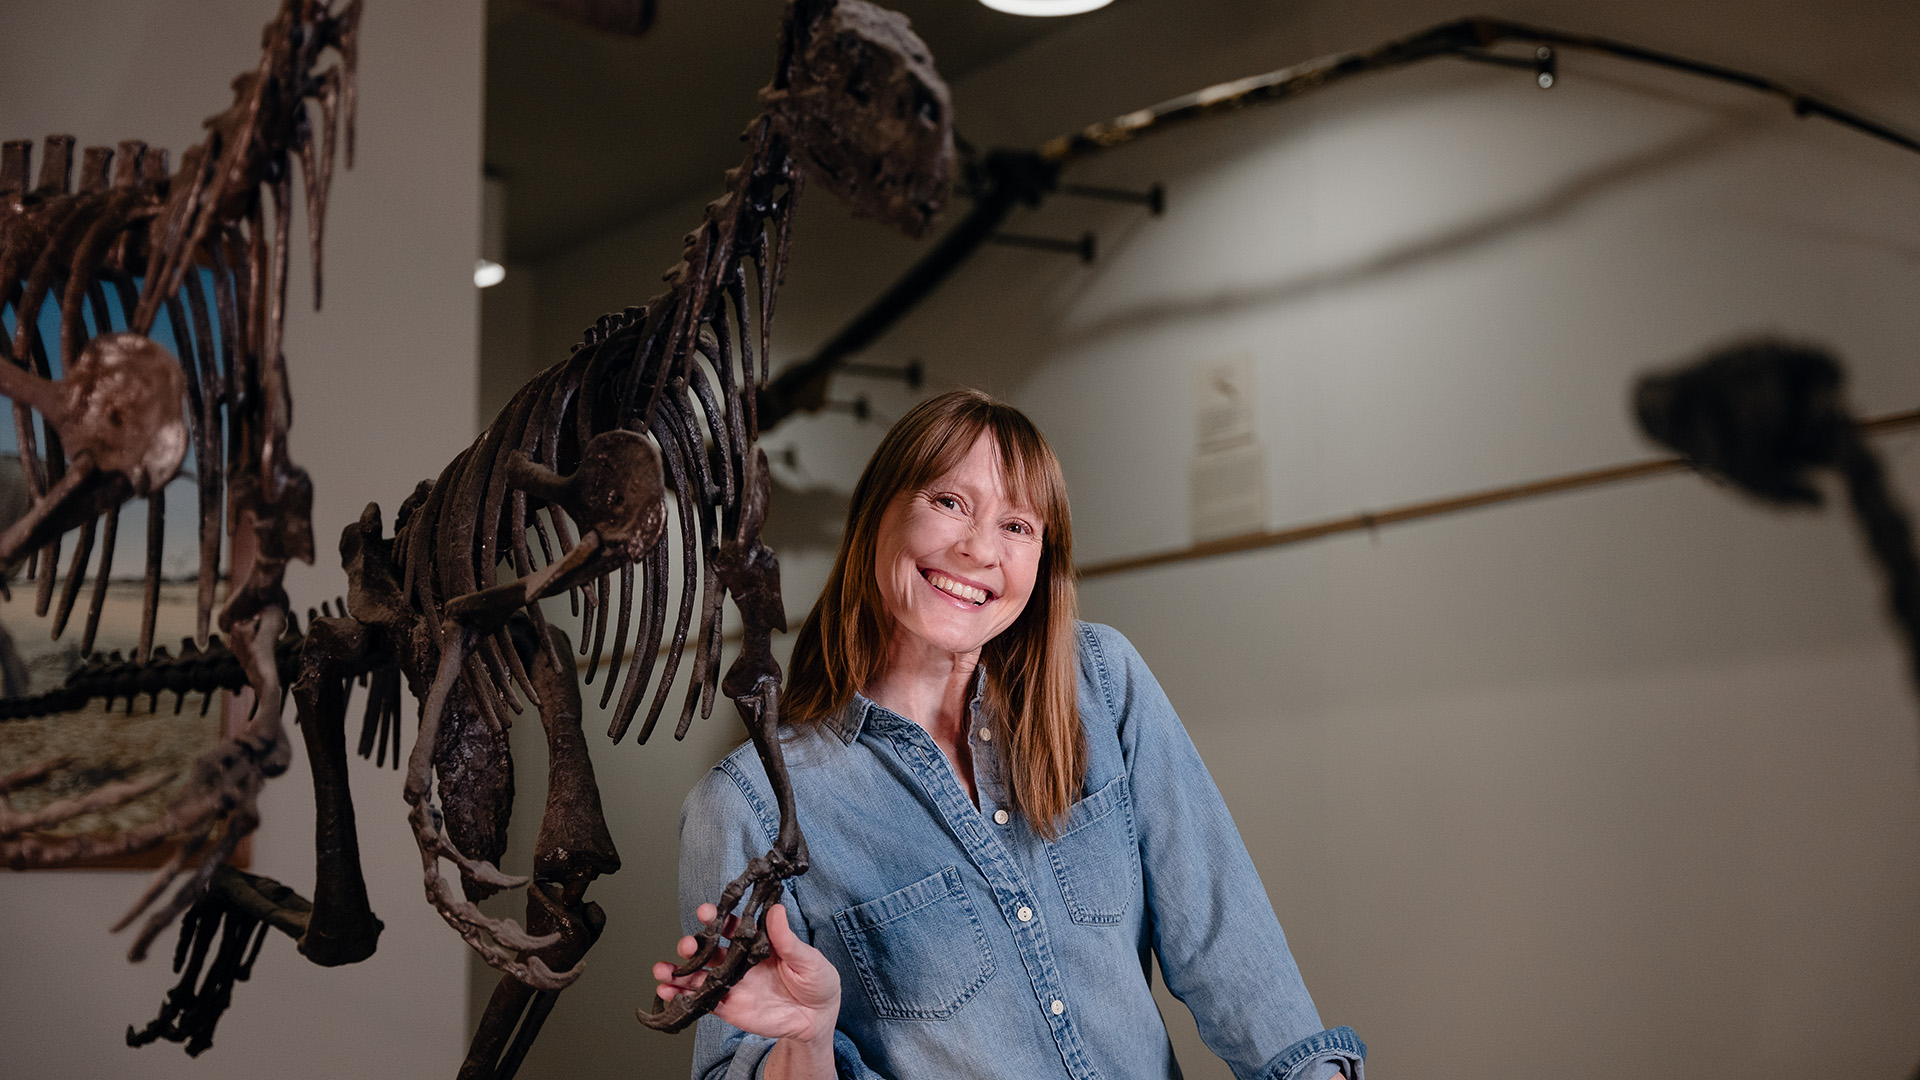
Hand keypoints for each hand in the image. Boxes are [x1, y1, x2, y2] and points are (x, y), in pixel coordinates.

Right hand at [654, 902, 841, 1045]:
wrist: (817, 1019)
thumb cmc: (817, 981)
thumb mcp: (807, 958)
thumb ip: (787, 939)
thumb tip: (776, 910)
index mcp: (757, 942)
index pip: (733, 926)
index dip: (717, 918)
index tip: (706, 911)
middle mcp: (739, 960)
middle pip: (709, 949)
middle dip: (693, 944)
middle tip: (687, 944)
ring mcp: (732, 983)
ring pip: (699, 974)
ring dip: (679, 971)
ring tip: (663, 969)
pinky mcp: (728, 1006)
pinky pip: (702, 1001)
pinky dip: (683, 997)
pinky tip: (668, 992)